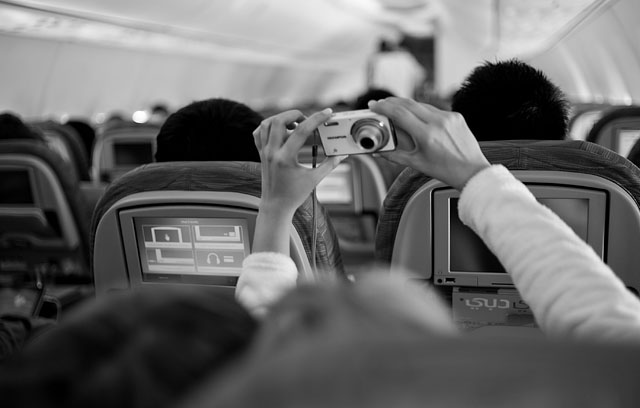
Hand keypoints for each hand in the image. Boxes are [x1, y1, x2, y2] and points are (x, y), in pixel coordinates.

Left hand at [253, 108, 345, 215]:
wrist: (276, 206)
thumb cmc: (294, 195)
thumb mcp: (314, 179)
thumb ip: (329, 165)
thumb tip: (341, 155)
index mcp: (285, 158)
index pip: (301, 130)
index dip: (317, 118)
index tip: (327, 113)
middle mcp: (272, 153)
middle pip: (279, 120)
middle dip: (295, 114)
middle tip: (307, 119)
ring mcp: (264, 152)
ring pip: (266, 124)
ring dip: (281, 118)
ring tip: (294, 123)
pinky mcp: (261, 154)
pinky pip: (258, 133)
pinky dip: (268, 126)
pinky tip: (280, 130)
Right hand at [369, 97, 489, 189]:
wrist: (471, 172)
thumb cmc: (447, 170)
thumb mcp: (416, 163)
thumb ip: (394, 155)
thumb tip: (379, 151)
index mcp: (427, 135)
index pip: (400, 113)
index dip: (384, 107)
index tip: (375, 105)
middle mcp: (439, 123)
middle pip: (408, 104)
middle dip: (391, 102)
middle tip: (381, 104)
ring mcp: (449, 117)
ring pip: (421, 105)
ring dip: (406, 105)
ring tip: (396, 110)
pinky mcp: (456, 116)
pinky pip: (434, 109)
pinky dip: (422, 111)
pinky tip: (417, 117)